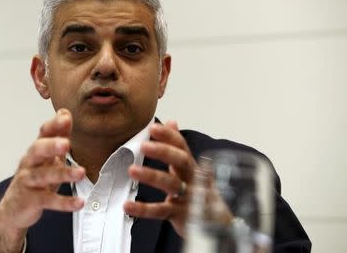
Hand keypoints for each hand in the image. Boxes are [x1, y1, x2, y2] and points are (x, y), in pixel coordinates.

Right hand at [0, 109, 84, 252]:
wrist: (12, 211)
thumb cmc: (34, 179)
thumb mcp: (47, 157)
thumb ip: (58, 136)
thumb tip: (65, 113)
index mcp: (36, 150)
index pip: (43, 133)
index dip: (54, 125)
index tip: (66, 117)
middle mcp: (29, 163)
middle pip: (37, 150)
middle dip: (51, 145)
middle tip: (66, 143)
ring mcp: (28, 182)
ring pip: (43, 175)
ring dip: (63, 173)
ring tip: (81, 172)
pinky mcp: (30, 200)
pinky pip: (48, 200)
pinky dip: (64, 202)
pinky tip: (80, 202)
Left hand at [123, 121, 195, 236]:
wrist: (218, 225)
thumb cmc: (199, 192)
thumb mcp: (189, 167)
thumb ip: (178, 146)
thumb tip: (172, 122)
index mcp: (191, 165)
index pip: (182, 146)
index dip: (169, 136)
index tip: (153, 127)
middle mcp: (192, 178)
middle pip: (181, 161)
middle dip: (163, 152)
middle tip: (144, 145)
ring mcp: (188, 196)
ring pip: (171, 184)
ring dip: (151, 176)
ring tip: (131, 170)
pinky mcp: (181, 214)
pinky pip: (161, 211)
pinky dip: (143, 209)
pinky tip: (128, 205)